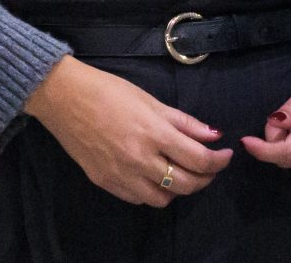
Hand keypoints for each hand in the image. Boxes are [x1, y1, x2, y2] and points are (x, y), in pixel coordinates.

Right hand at [25, 57, 229, 206]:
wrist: (65, 99)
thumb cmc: (109, 91)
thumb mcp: (151, 101)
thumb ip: (184, 122)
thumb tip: (213, 135)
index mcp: (154, 133)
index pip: (198, 159)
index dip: (219, 161)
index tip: (226, 155)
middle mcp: (139, 159)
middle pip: (185, 184)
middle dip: (205, 178)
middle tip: (210, 168)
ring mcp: (121, 175)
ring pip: (163, 199)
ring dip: (179, 189)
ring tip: (182, 173)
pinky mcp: (105, 183)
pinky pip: (138, 198)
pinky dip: (153, 192)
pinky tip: (155, 177)